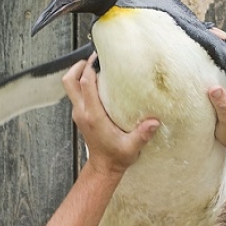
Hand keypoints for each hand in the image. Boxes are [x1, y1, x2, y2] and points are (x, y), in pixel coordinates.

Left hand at [63, 59, 158, 175]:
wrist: (104, 167)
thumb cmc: (117, 157)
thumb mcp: (132, 147)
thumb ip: (142, 134)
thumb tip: (155, 122)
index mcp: (93, 116)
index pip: (86, 85)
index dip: (90, 68)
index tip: (100, 58)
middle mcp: (82, 112)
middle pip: (70, 81)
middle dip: (78, 66)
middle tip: (94, 59)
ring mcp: (79, 113)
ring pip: (70, 86)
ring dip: (79, 73)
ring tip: (96, 67)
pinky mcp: (81, 115)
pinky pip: (76, 93)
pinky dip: (83, 83)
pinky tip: (100, 82)